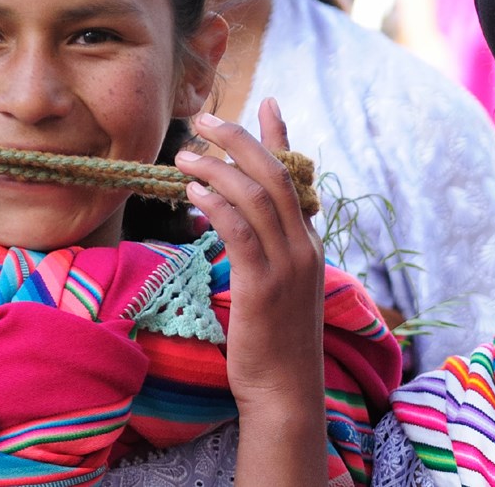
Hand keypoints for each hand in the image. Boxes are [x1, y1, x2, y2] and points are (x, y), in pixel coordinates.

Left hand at [175, 99, 324, 422]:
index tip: (266, 101)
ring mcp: (289, 265)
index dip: (280, 136)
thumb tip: (227, 220)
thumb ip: (261, 251)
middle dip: (240, 140)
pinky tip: (193, 195)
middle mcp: (305, 246)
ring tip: (185, 156)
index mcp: (309, 243)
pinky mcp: (265, 285)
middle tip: (204, 119)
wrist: (286, 392)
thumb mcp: (275, 289)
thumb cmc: (273, 345)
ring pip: (258, 197)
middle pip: (277, 175)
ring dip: (219, 170)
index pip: (296, 177)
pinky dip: (217, 206)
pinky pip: (241, 232)